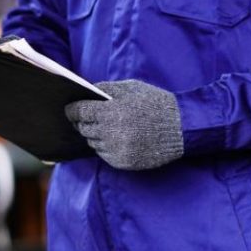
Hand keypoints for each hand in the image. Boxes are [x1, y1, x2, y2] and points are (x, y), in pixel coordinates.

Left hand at [65, 80, 183, 169]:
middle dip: (83, 122)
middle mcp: (110, 133)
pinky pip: (104, 155)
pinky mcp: (123, 162)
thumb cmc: (155, 103)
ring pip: (93, 142)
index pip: (80, 112)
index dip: (72, 110)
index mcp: (110, 112)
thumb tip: (86, 92)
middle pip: (84, 129)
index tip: (69, 110)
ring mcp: (116, 150)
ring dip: (94, 135)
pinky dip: (105, 147)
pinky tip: (115, 138)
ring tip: (104, 127)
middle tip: (85, 118)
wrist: (181, 128)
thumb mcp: (131, 88)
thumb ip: (106, 89)